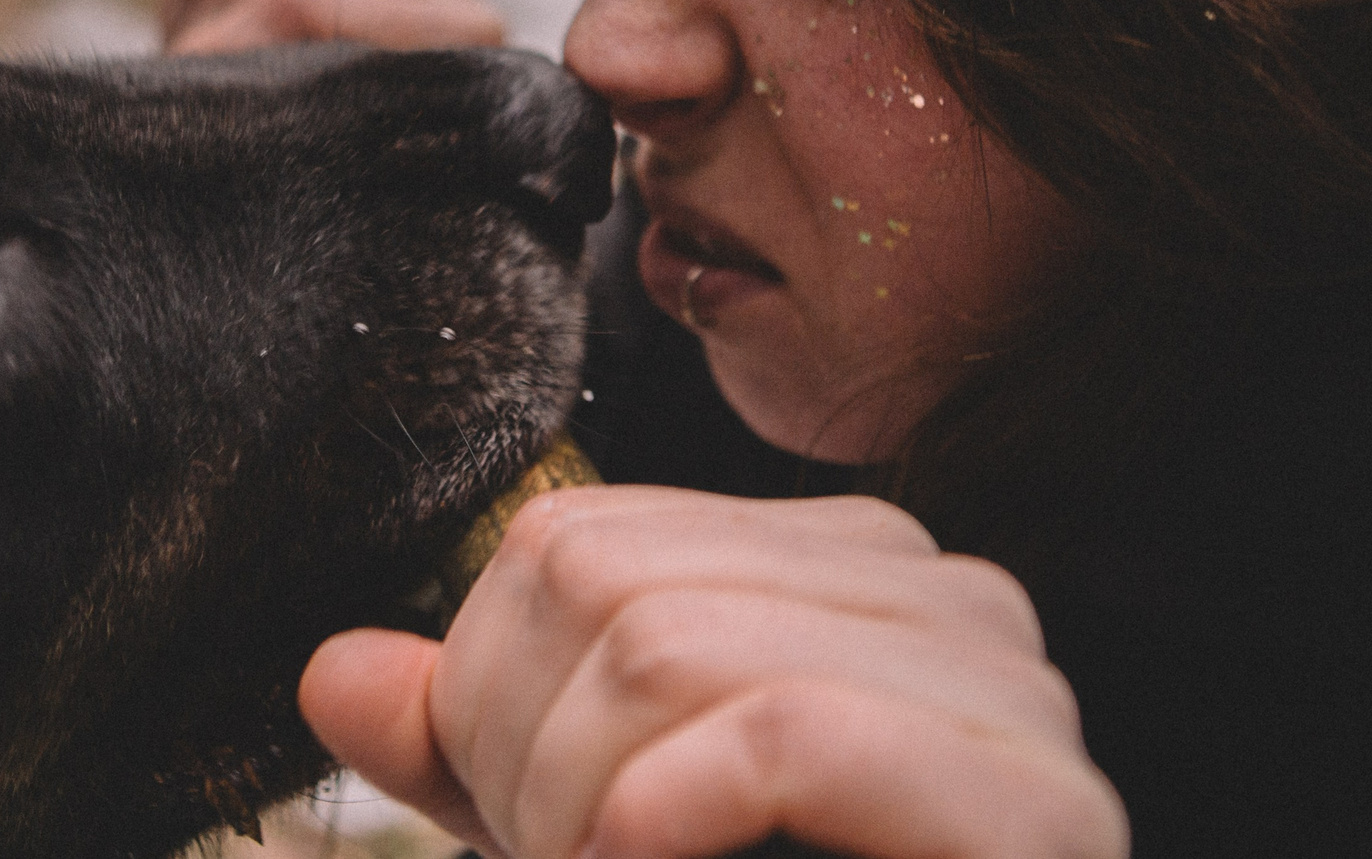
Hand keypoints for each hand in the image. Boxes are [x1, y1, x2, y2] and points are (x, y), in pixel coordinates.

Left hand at [300, 488, 1126, 858]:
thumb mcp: (596, 841)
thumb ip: (481, 755)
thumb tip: (333, 673)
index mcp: (838, 566)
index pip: (569, 542)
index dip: (488, 703)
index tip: (531, 837)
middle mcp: (936, 587)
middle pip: (601, 582)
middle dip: (526, 765)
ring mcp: (1004, 686)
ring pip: (667, 648)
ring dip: (582, 815)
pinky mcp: (1038, 804)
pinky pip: (778, 735)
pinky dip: (663, 819)